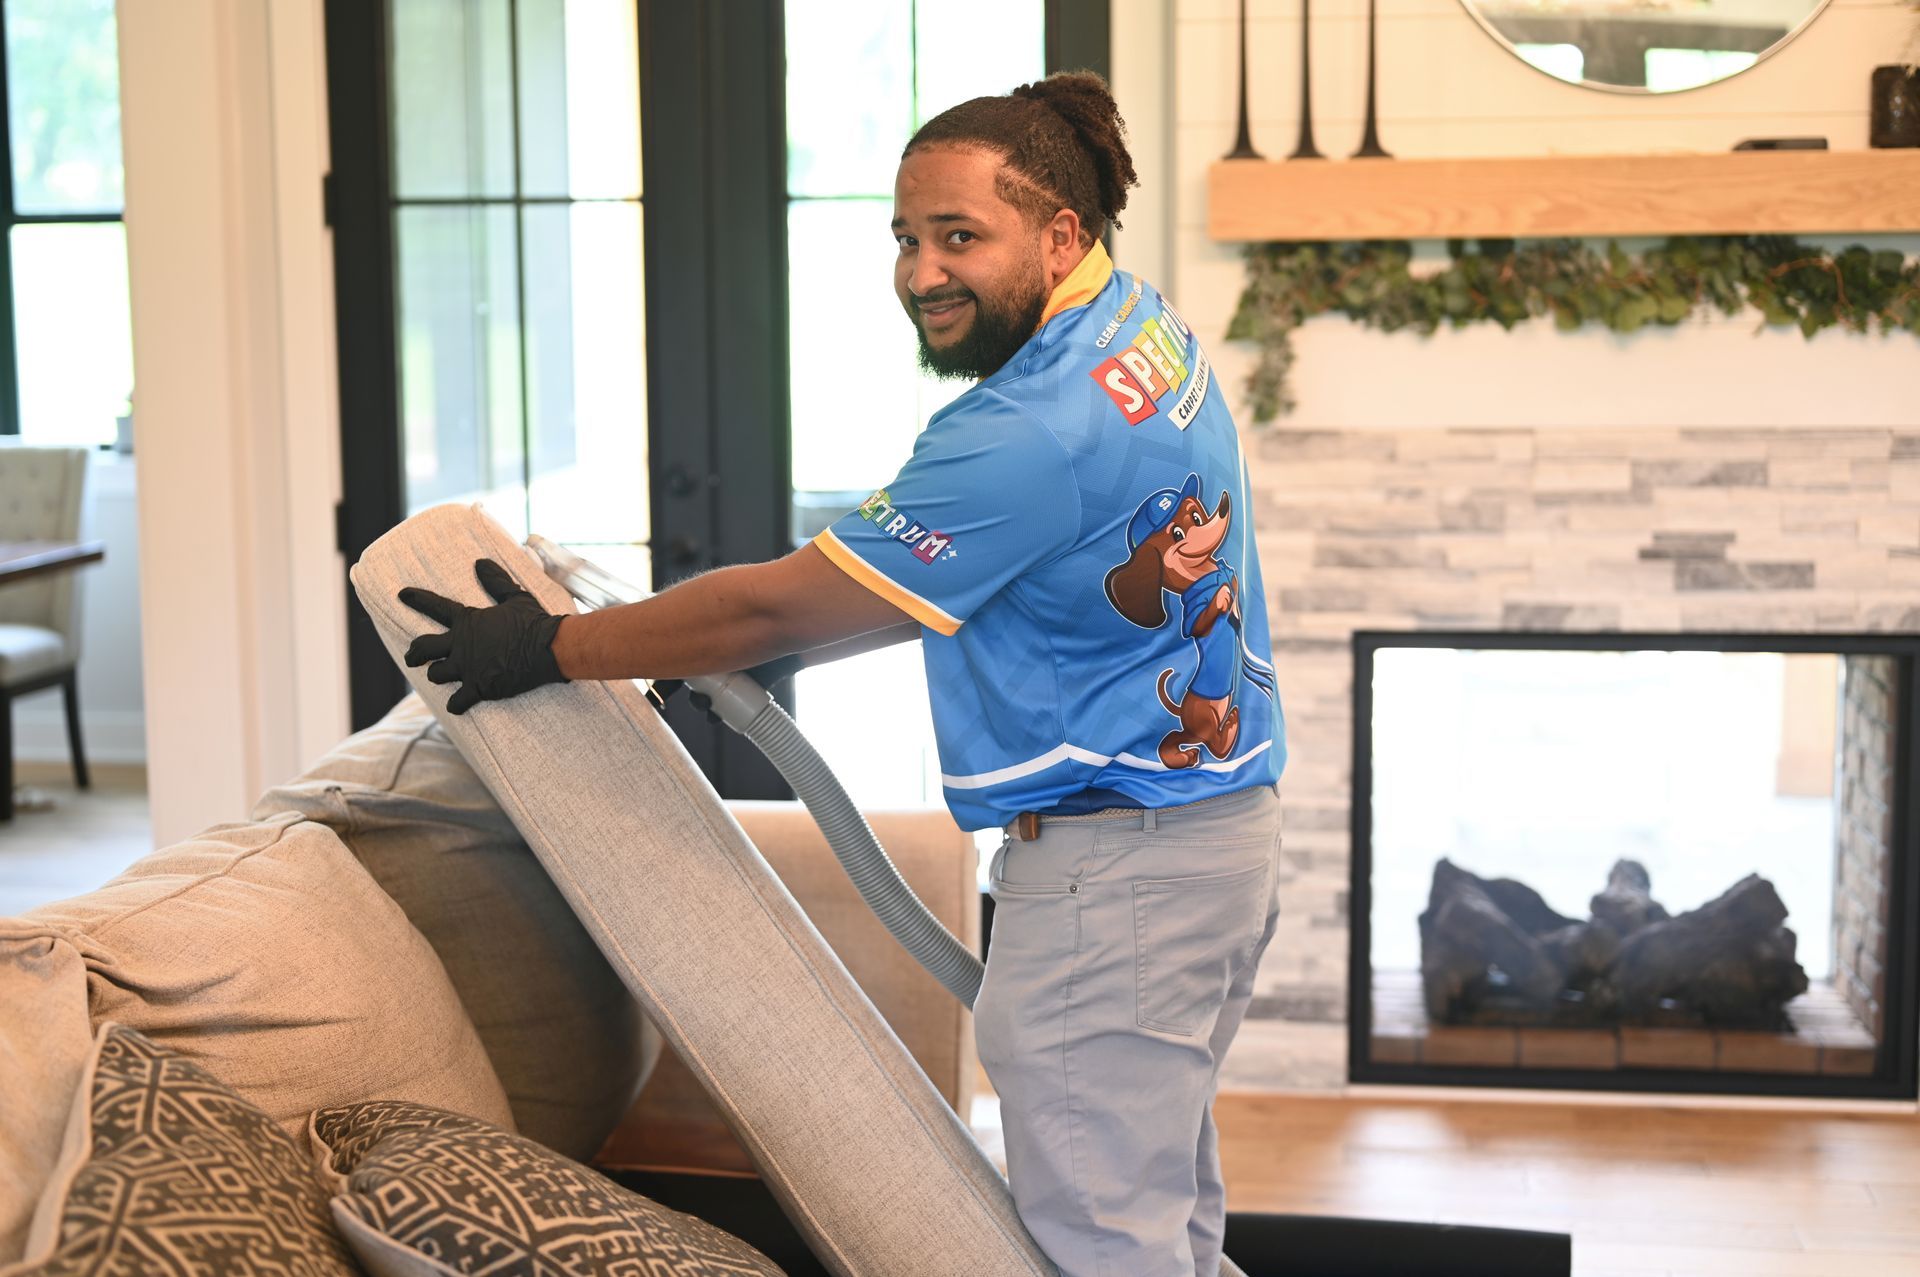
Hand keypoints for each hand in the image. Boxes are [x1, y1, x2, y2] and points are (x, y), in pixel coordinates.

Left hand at [398, 558, 568, 713]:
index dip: (417, 599)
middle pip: (423, 649)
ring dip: (437, 675)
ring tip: (439, 676)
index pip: (435, 607)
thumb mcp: (514, 597)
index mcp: (468, 621)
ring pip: (436, 675)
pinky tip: (455, 705)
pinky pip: (457, 701)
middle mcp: (461, 645)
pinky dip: (455, 704)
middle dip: (414, 653)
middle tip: (411, 657)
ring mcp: (468, 668)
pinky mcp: (479, 688)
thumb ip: (495, 581)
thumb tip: (481, 562)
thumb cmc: (533, 622)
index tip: (402, 595)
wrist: (548, 648)